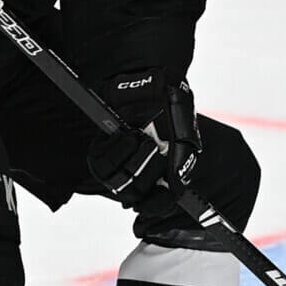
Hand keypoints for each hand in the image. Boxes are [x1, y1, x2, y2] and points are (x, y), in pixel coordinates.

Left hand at [88, 74, 199, 208]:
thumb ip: (181, 167)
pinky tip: (125, 134)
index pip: (157, 202)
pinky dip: (112, 150)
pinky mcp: (104, 148)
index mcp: (164, 171)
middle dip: (144, 172)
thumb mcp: (185, 137)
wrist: (151, 80)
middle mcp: (142, 168)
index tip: (150, 202)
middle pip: (135, 193)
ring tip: (139, 138)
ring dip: (129, 160)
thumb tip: (172, 190)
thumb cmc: (172, 106)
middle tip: (153, 149)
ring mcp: (122, 159)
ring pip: (116, 181)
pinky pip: (99, 163)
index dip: (153, 205)